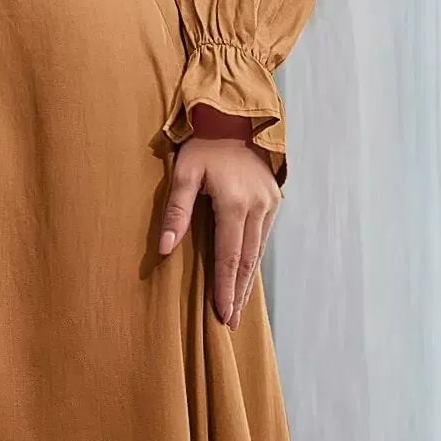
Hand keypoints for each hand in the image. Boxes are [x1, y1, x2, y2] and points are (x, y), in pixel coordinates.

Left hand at [157, 137, 279, 328]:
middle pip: (247, 261)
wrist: (235, 118)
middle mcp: (257, 207)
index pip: (229, 257)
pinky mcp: (274, 198)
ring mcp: (269, 203)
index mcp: (234, 203)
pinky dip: (254, 258)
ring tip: (239, 306)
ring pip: (258, 251)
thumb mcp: (184, 172)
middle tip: (232, 322)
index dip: (226, 289)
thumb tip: (166, 248)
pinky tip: (247, 273)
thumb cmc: (204, 145)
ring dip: (248, 280)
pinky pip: (263, 236)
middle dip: (239, 293)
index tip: (223, 315)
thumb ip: (176, 210)